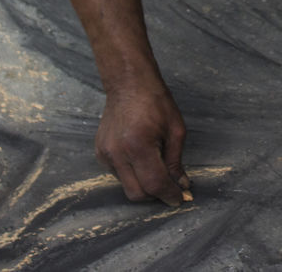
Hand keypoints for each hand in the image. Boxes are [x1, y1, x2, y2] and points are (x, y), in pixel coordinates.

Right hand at [96, 83, 189, 206]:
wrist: (128, 84)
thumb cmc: (156, 102)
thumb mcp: (175, 130)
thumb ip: (176, 162)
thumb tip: (181, 186)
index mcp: (139, 146)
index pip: (154, 184)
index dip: (169, 195)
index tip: (180, 199)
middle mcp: (117, 153)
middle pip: (137, 193)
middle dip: (156, 195)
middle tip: (170, 188)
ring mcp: (105, 154)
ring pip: (126, 186)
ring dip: (143, 185)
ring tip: (155, 167)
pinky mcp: (99, 152)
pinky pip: (117, 175)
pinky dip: (132, 174)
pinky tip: (140, 159)